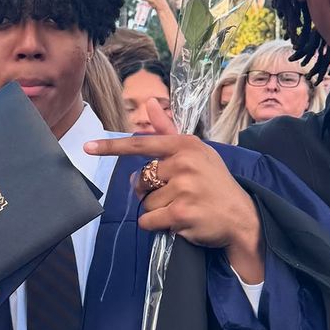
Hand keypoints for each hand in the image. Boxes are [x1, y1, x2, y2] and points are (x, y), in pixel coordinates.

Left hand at [85, 100, 263, 282]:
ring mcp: (183, 188)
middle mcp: (184, 163)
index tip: (87, 147)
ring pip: (144, 202)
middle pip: (140, 179)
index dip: (111, 147)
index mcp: (185, 145)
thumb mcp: (197, 153)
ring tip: (182, 208)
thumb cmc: (215, 183)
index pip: (141, 144)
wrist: (242, 217)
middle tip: (175, 195)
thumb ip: (168, 132)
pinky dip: (156, 225)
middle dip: (149, 191)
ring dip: (156, 210)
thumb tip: (150, 104)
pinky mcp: (181, 213)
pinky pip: (148, 220)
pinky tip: (177, 222)